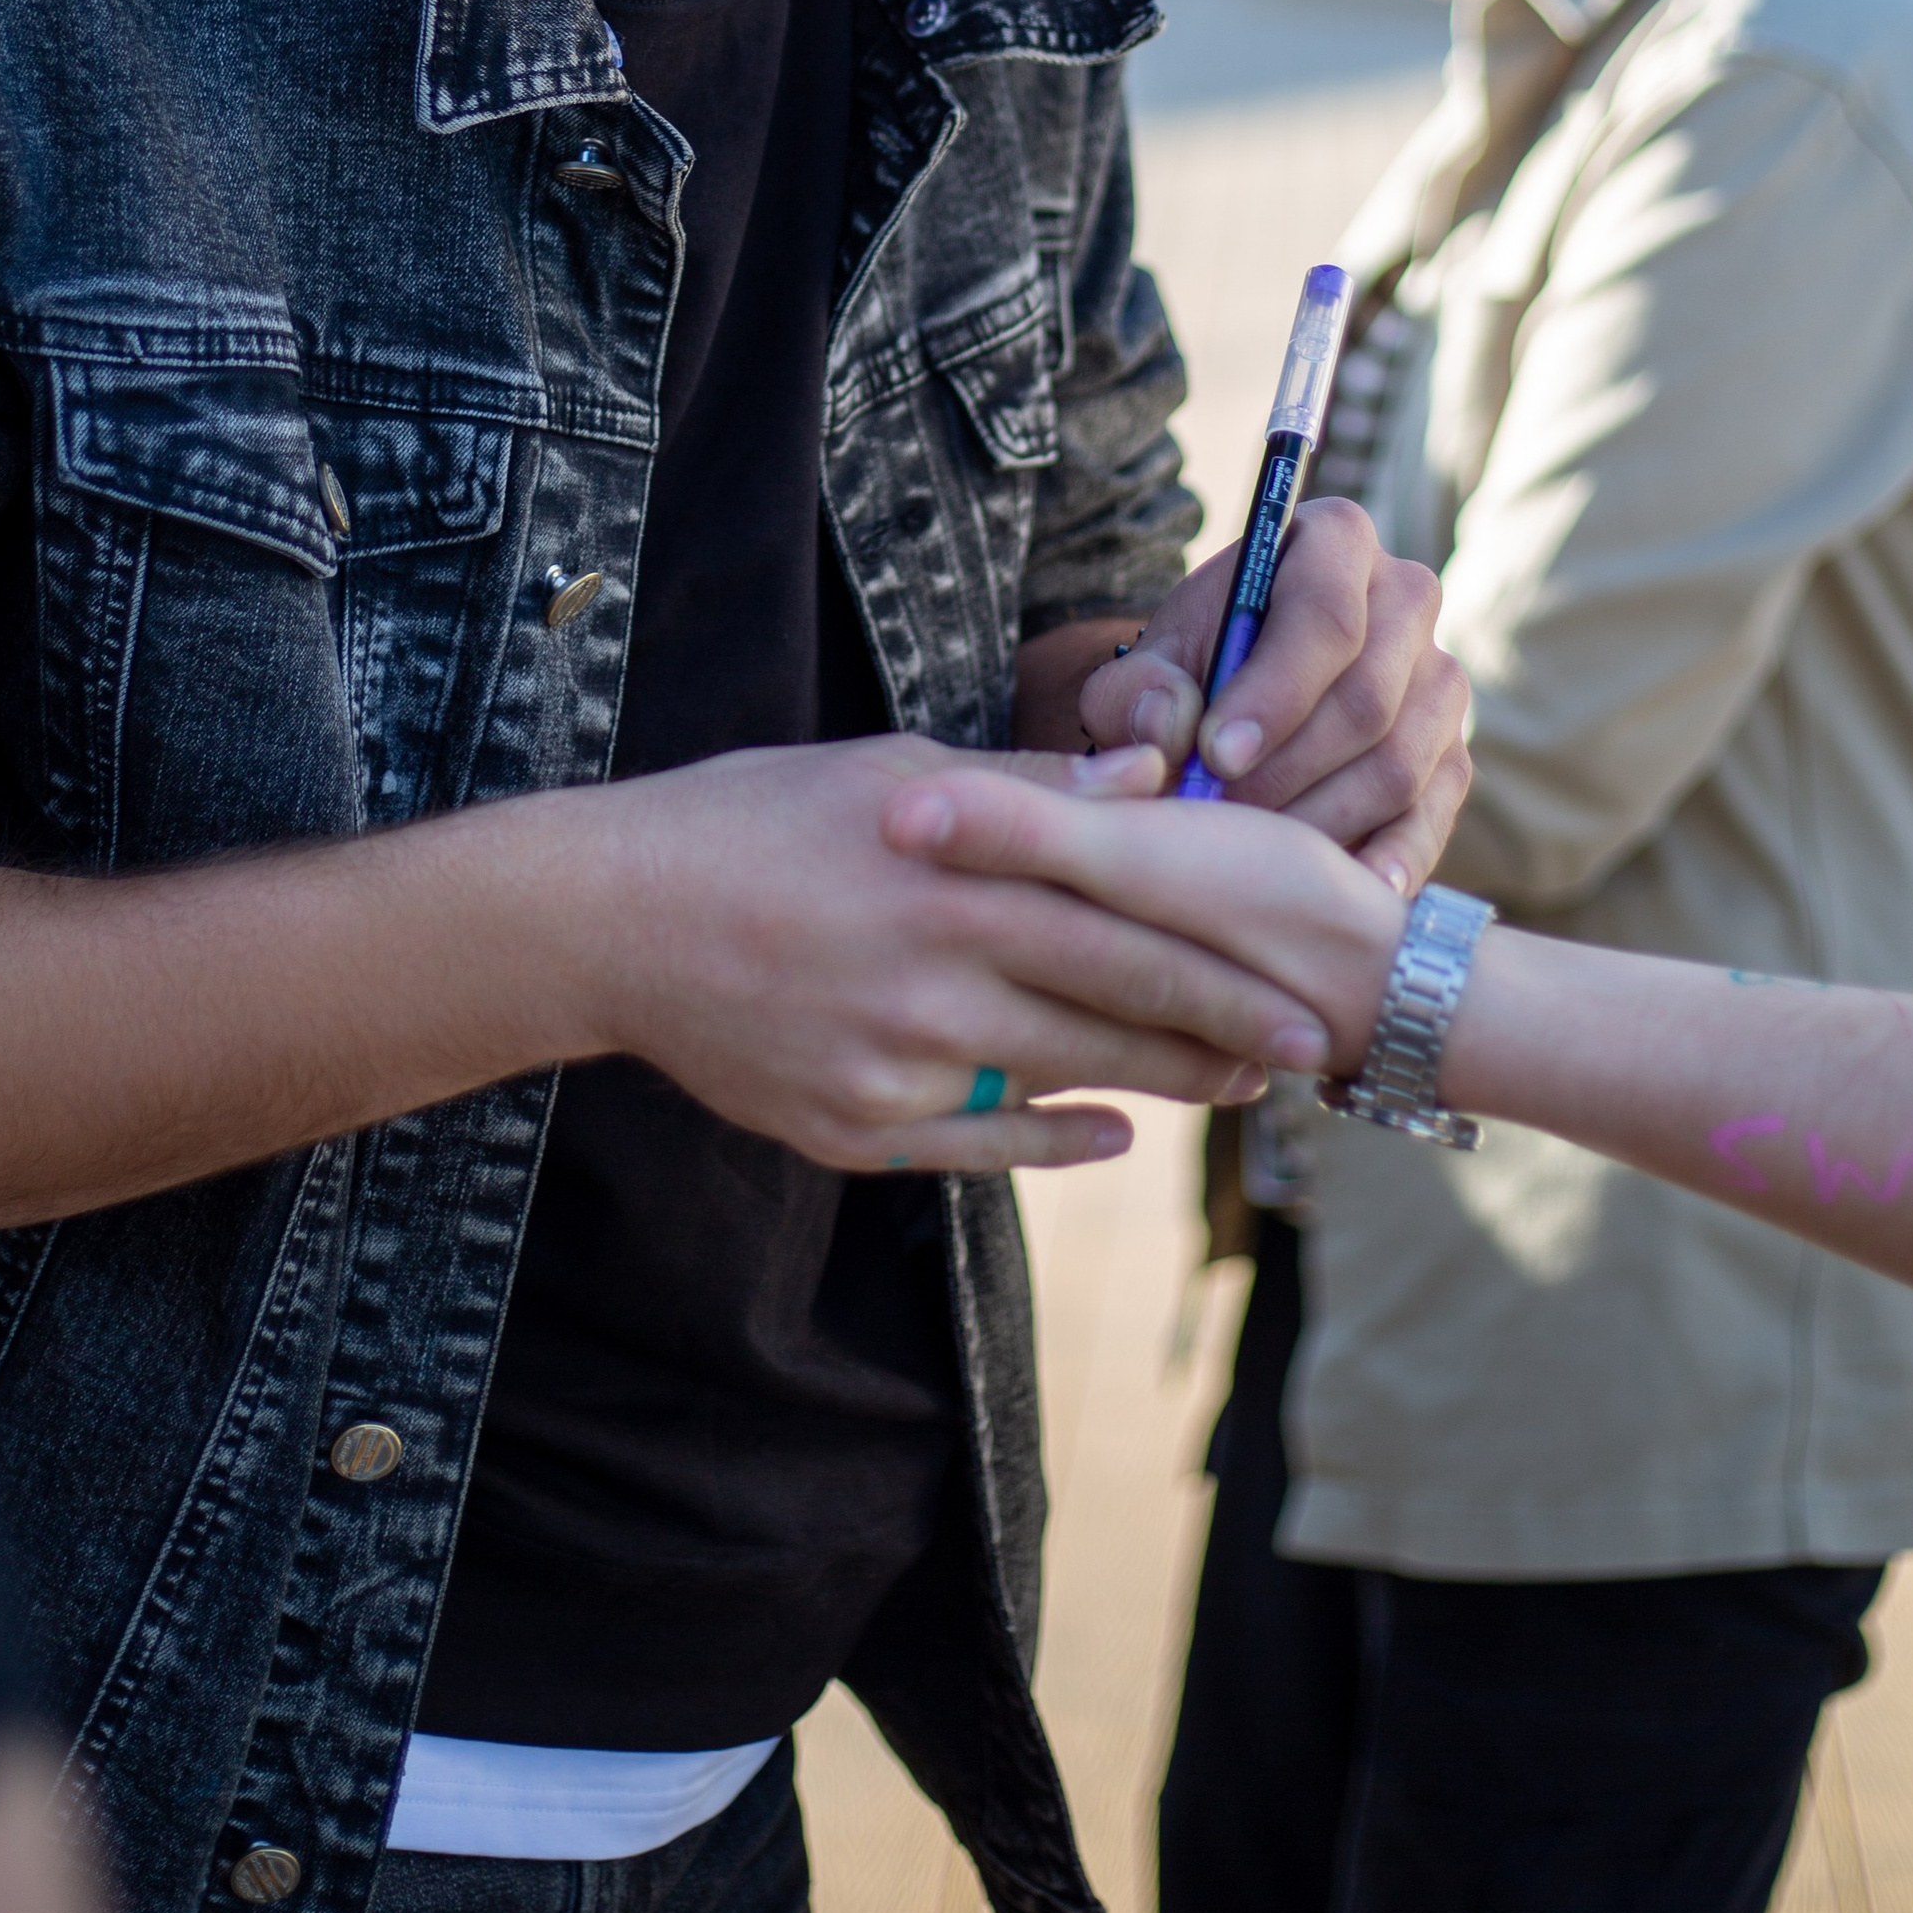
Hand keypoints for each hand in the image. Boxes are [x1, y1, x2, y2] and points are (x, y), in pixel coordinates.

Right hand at [565, 732, 1341, 1176]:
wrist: (610, 918)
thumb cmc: (751, 819)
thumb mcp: (888, 768)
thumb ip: (1024, 787)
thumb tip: (1146, 778)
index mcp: (953, 873)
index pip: (1119, 920)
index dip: (1220, 958)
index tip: (1300, 977)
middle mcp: (934, 972)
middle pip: (1110, 1008)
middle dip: (1218, 1033)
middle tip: (1302, 1049)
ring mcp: (894, 1060)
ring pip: (1057, 1078)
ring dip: (1155, 1085)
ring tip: (1229, 1086)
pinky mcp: (852, 1126)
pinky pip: (977, 1144)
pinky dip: (1052, 1141)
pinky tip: (1112, 1134)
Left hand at [1074, 499, 1468, 892]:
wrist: (1228, 710)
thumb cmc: (1187, 677)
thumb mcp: (1144, 671)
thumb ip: (1137, 692)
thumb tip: (1164, 731)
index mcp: (1335, 541)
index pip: (1326, 613)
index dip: (1275, 690)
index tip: (1217, 753)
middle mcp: (1407, 598)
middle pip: (1370, 696)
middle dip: (1288, 767)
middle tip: (1219, 816)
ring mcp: (1440, 681)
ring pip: (1401, 761)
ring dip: (1321, 817)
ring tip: (1248, 856)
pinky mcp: (1453, 757)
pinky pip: (1432, 816)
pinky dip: (1389, 860)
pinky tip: (1346, 894)